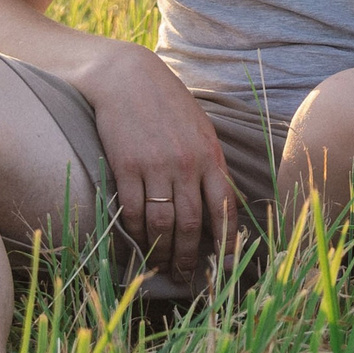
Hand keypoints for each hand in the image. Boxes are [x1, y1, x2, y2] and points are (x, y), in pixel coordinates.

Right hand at [80, 44, 237, 279]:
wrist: (127, 78)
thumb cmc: (167, 103)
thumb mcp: (199, 128)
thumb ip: (208, 163)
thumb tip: (216, 200)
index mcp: (210, 156)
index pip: (225, 207)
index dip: (227, 239)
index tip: (226, 262)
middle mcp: (186, 165)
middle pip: (192, 223)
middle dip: (189, 255)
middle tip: (185, 275)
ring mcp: (156, 167)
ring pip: (162, 223)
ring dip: (162, 250)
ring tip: (161, 265)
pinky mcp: (126, 167)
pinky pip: (133, 211)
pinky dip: (136, 232)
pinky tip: (137, 242)